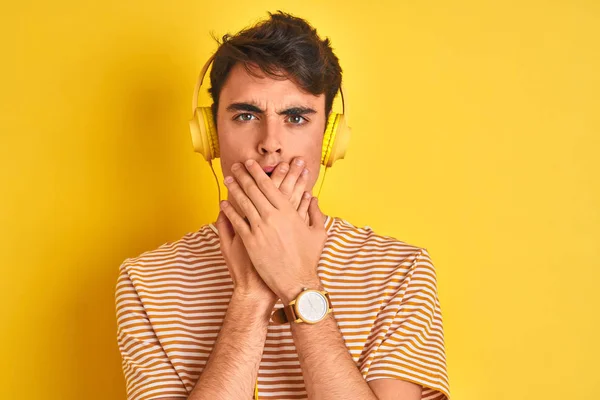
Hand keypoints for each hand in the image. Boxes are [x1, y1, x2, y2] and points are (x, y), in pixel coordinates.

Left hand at [221, 158, 327, 303]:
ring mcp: (260, 229)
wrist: (296, 281)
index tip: (251, 164)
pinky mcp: (250, 242)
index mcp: (288, 212)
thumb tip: (313, 197)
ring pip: (243, 203)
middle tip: (236, 165)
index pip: (269, 186)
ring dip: (234, 189)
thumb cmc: (308, 258)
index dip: (258, 173)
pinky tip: (223, 203)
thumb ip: (315, 212)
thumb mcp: (317, 233)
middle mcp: (272, 217)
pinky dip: (229, 211)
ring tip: (228, 179)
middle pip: (253, 190)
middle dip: (243, 175)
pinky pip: (237, 222)